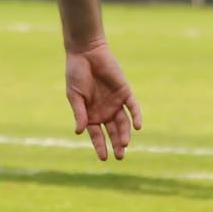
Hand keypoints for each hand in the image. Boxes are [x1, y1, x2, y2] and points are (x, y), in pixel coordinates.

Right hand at [65, 41, 141, 160]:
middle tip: (119, 156)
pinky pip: (133, 107)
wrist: (86, 53)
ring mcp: (116, 102)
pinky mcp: (125, 92)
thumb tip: (79, 132)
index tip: (103, 158)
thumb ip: (79, 113)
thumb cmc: (76, 74)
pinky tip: (137, 127)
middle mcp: (104, 111)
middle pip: (112, 132)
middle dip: (116, 144)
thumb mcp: (74, 96)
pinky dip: (136, 116)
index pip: (96, 135)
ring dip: (125, 133)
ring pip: (123, 123)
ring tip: (124, 144)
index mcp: (90, 115)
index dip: (100, 146)